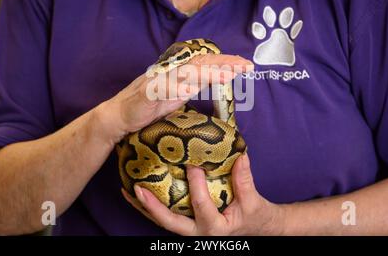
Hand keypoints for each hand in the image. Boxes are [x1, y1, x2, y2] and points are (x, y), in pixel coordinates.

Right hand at [95, 54, 252, 142]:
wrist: (119, 117)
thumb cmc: (148, 108)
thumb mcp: (176, 96)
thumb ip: (192, 86)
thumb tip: (212, 80)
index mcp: (179, 74)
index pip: (206, 64)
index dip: (225, 63)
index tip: (245, 65)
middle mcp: (170, 73)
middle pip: (200, 64)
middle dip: (224, 64)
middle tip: (245, 66)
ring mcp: (158, 81)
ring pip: (185, 73)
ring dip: (207, 73)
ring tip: (227, 76)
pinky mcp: (145, 94)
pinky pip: (162, 89)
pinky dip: (175, 88)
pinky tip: (189, 89)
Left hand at [122, 154, 285, 235]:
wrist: (258, 230)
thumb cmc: (255, 217)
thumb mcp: (253, 200)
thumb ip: (244, 178)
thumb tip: (240, 154)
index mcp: (216, 228)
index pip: (201, 204)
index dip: (196, 183)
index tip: (191, 163)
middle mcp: (199, 233)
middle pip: (170, 222)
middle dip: (153, 206)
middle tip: (139, 190)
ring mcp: (191, 231)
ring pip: (165, 222)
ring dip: (146, 207)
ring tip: (130, 191)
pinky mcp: (188, 225)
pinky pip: (168, 218)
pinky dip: (154, 207)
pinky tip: (141, 194)